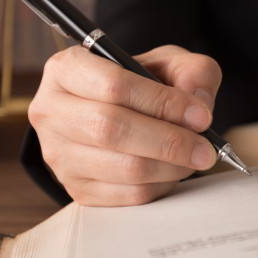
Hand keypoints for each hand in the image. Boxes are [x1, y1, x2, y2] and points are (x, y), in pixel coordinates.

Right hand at [28, 44, 222, 205]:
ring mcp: (59, 154)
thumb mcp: (170, 63)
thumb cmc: (142, 84)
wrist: (119, 112)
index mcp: (66, 69)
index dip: (163, 102)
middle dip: (170, 141)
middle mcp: (52, 111)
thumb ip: (193, 73)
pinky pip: (127, 195)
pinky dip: (160, 185)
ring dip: (171, 166)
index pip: (114, 85)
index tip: (201, 115)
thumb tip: (199, 104)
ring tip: (195, 157)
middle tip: (206, 148)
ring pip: (123, 167)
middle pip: (112, 129)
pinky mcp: (75, 188)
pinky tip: (173, 171)